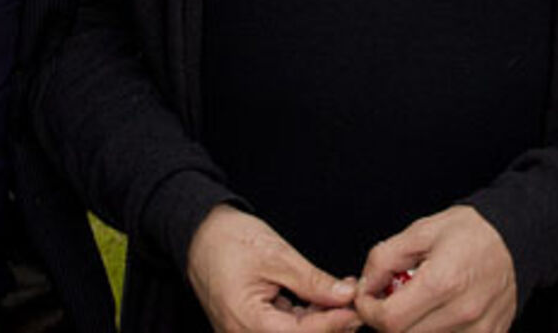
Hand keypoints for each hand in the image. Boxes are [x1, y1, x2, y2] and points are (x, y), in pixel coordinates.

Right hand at [187, 204, 360, 332]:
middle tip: (355, 302)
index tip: (358, 310)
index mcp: (246, 321)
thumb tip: (346, 296)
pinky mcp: (248, 329)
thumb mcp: (277, 256)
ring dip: (319, 321)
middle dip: (329, 325)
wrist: (200, 234)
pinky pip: (282, 330)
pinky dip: (304, 318)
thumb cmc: (230, 240)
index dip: (333, 324)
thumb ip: (313, 281)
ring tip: (342, 294)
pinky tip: (324, 299)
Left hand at [353, 206, 516, 332]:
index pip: (389, 320)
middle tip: (389, 298)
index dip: (368, 310)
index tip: (368, 297)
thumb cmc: (470, 232)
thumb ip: (385, 258)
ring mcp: (478, 331)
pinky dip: (433, 331)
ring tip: (416, 302)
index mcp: (443, 282)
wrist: (517, 239)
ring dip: (410, 327)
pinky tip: (435, 312)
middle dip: (386, 321)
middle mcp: (462, 313)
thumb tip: (364, 287)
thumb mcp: (422, 230)